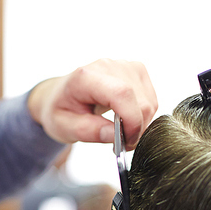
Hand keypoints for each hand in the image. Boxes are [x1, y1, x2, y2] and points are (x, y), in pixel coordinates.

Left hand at [27, 58, 157, 149]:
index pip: (121, 93)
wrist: (60, 95)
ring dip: (140, 123)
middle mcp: (108, 66)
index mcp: (86, 77)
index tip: (126, 141)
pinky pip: (151, 99)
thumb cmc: (60, 110)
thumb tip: (116, 135)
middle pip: (140, 100)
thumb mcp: (63, 127)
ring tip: (119, 132)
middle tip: (120, 143)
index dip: (131, 120)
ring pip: (149, 102)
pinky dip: (142, 115)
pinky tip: (125, 120)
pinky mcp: (136, 71)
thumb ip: (88, 131)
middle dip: (135, 128)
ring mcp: (125, 66)